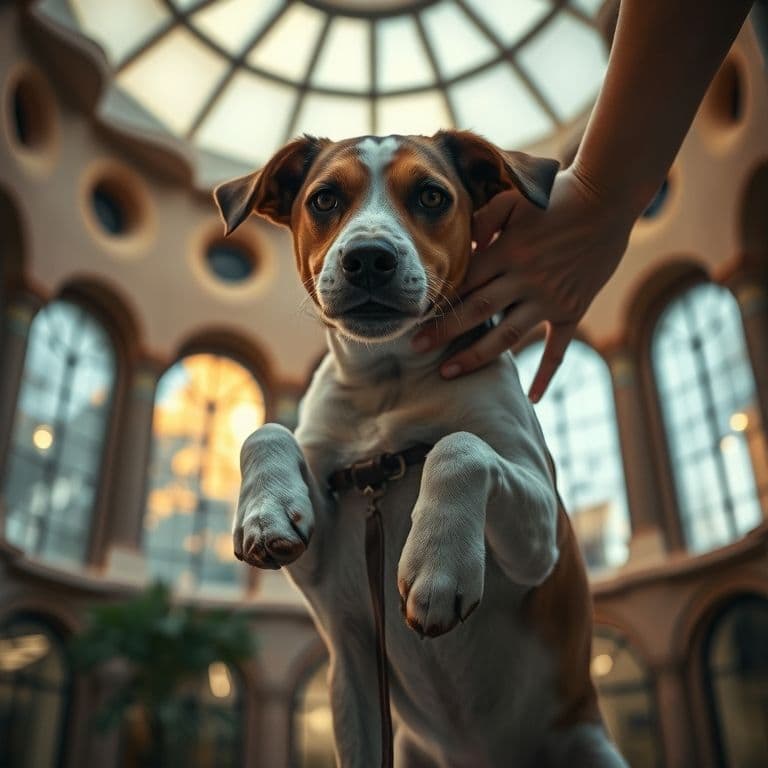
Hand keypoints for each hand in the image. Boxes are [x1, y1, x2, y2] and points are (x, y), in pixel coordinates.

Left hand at [412, 166, 636, 400]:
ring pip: (506, 336)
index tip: (414, 316)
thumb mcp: (515, 198)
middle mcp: (525, 279)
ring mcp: (549, 299)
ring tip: (447, 372)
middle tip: (413, 348)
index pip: (464, 283)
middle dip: (443, 332)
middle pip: (476, 312)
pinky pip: (558, 348)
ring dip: (475, 356)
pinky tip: (532, 397)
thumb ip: (484, 218)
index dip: (438, 301)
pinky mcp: (572, 311)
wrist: (607, 201)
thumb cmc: (556, 197)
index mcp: (506, 252)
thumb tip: (465, 245)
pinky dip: (546, 374)